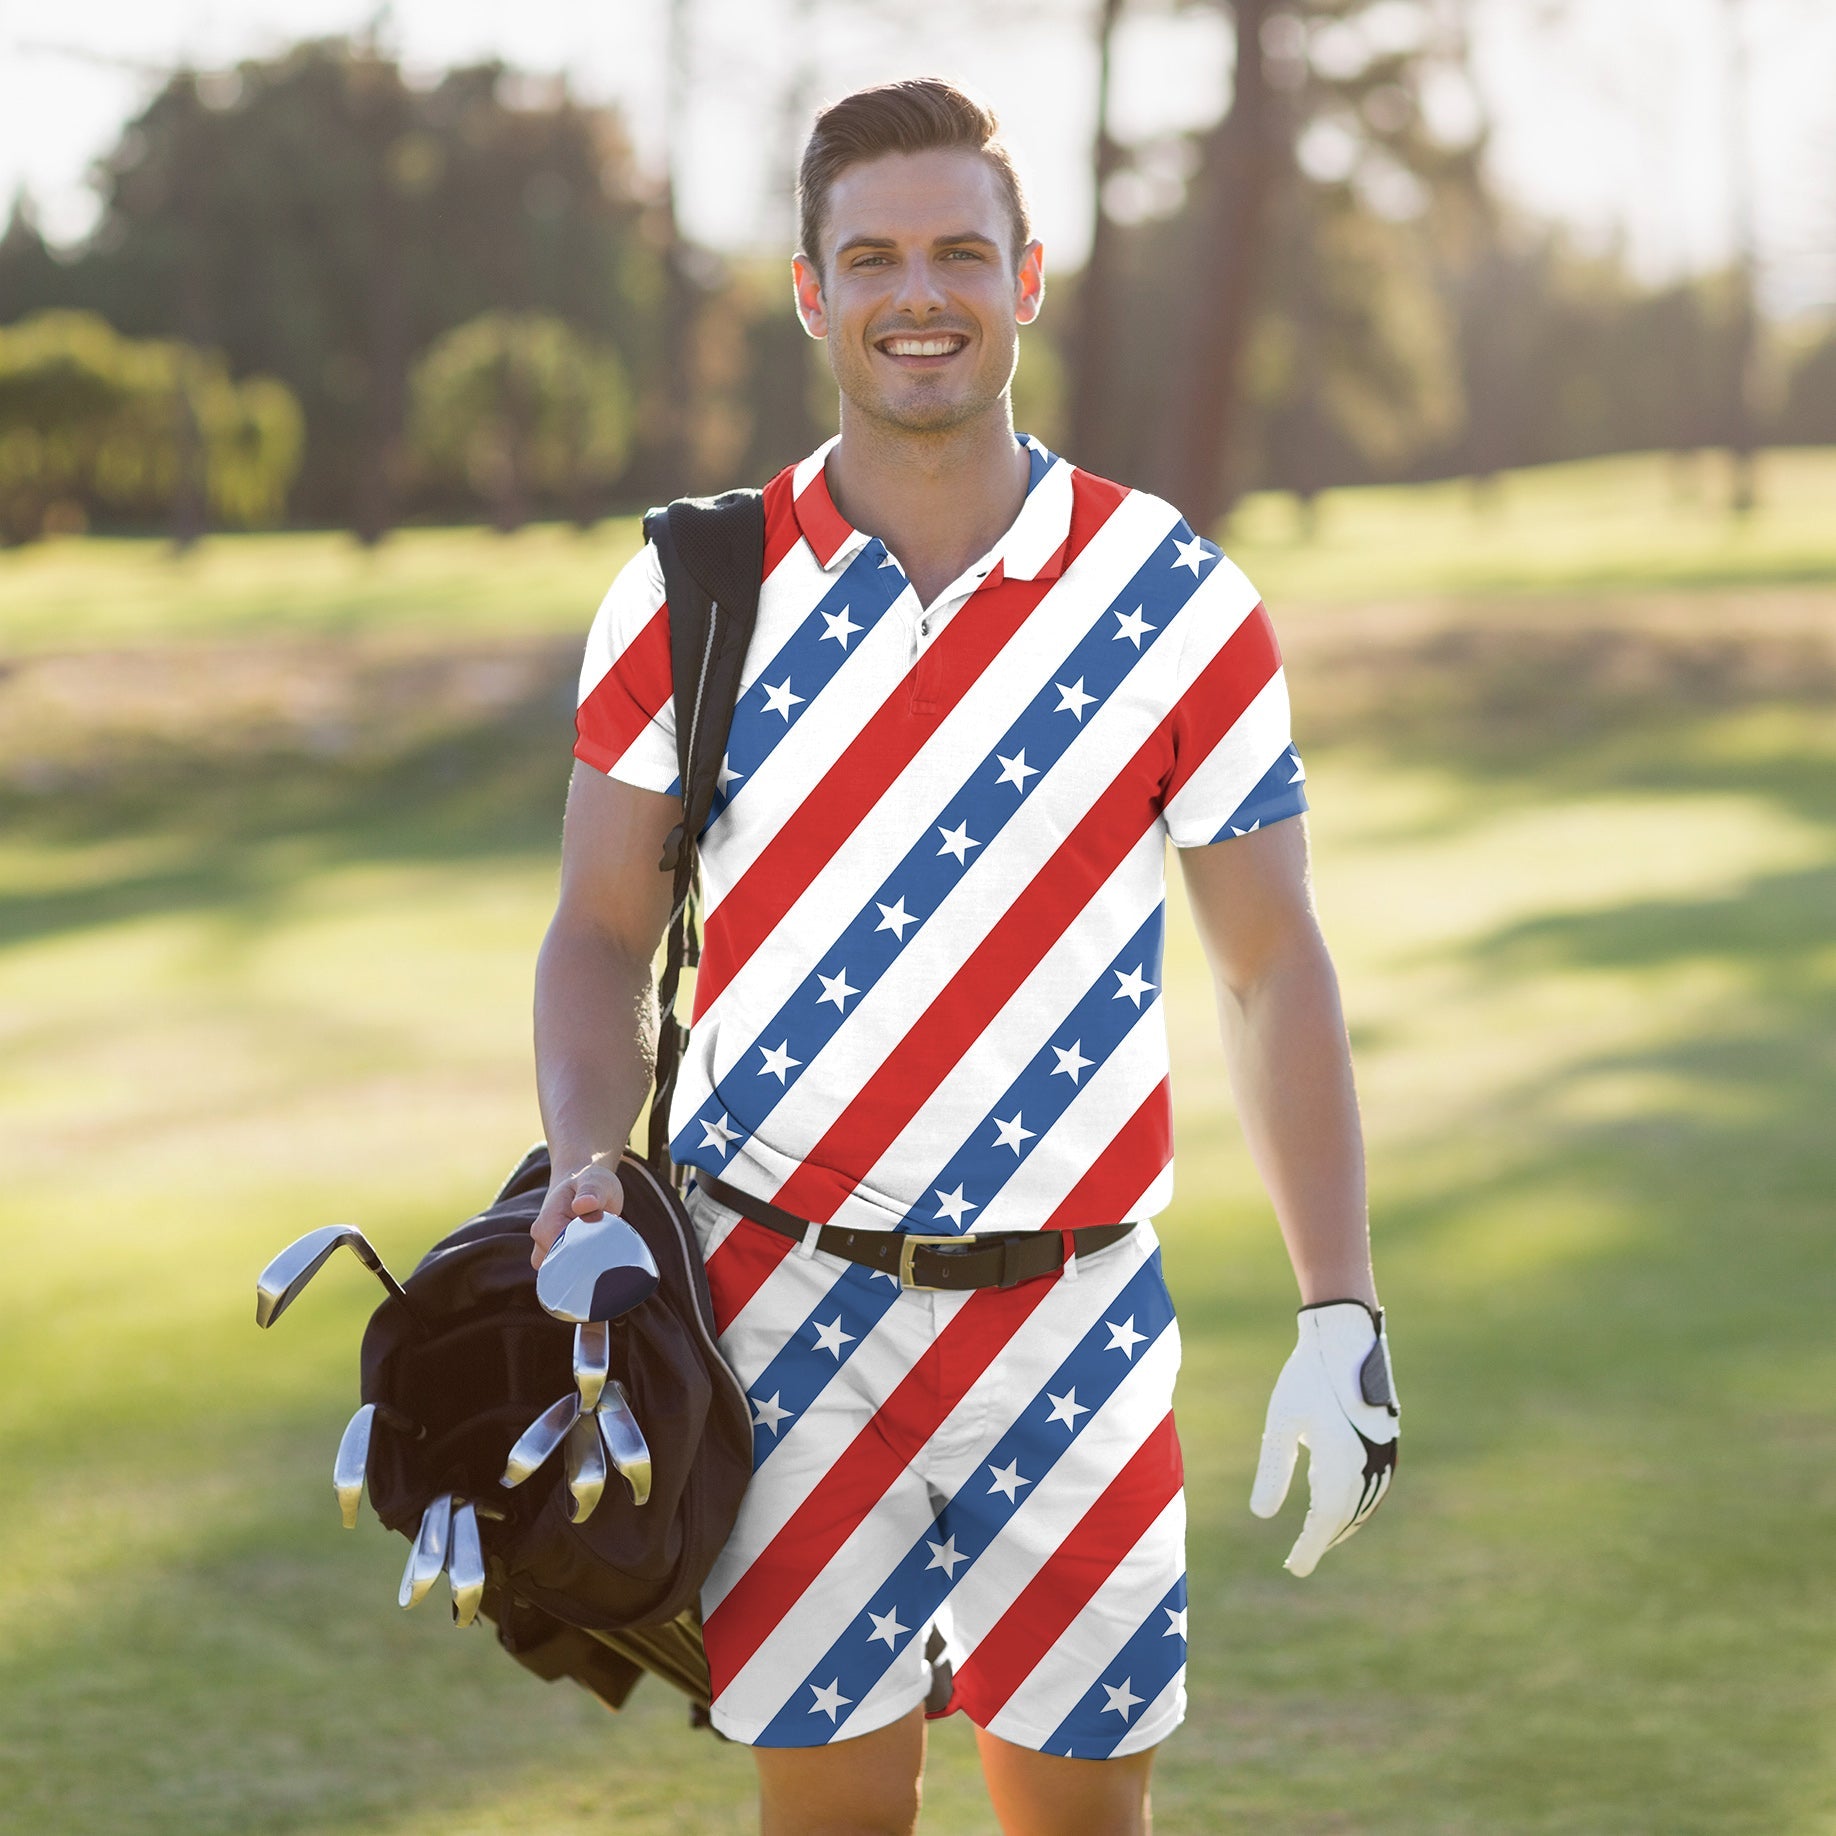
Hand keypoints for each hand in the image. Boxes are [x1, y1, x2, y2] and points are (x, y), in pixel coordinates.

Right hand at [530, 1154, 625, 1269]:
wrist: (581, 1183)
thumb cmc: (590, 1181)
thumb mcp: (596, 1181)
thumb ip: (591, 1192)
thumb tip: (583, 1204)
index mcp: (547, 1223)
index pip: (561, 1254)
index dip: (584, 1255)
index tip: (603, 1249)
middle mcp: (541, 1240)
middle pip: (562, 1268)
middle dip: (585, 1264)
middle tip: (606, 1248)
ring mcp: (546, 1251)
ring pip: (564, 1274)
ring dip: (584, 1266)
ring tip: (602, 1248)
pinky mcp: (557, 1257)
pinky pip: (568, 1273)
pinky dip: (583, 1268)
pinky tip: (597, 1255)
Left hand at [1250, 1301, 1398, 1575]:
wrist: (1345, 1338)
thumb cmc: (1306, 1377)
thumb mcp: (1281, 1422)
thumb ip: (1273, 1470)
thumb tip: (1261, 1516)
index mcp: (1341, 1463)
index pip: (1325, 1521)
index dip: (1310, 1547)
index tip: (1294, 1568)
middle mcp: (1369, 1465)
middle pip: (1345, 1518)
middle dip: (1323, 1539)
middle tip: (1299, 1559)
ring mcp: (1383, 1455)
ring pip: (1363, 1505)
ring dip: (1341, 1525)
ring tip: (1318, 1537)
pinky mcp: (1388, 1444)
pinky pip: (1375, 1487)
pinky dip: (1357, 1504)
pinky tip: (1338, 1505)